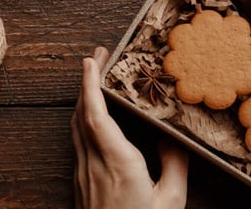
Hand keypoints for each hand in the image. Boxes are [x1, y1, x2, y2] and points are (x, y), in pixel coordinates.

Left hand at [71, 47, 189, 208]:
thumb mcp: (171, 201)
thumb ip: (174, 164)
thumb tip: (171, 138)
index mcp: (118, 164)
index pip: (96, 116)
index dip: (91, 85)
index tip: (92, 60)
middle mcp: (94, 166)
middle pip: (81, 115)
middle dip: (87, 82)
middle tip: (99, 57)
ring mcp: (83, 176)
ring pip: (76, 128)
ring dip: (83, 100)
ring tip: (97, 80)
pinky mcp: (81, 185)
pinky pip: (78, 144)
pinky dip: (85, 121)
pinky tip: (96, 118)